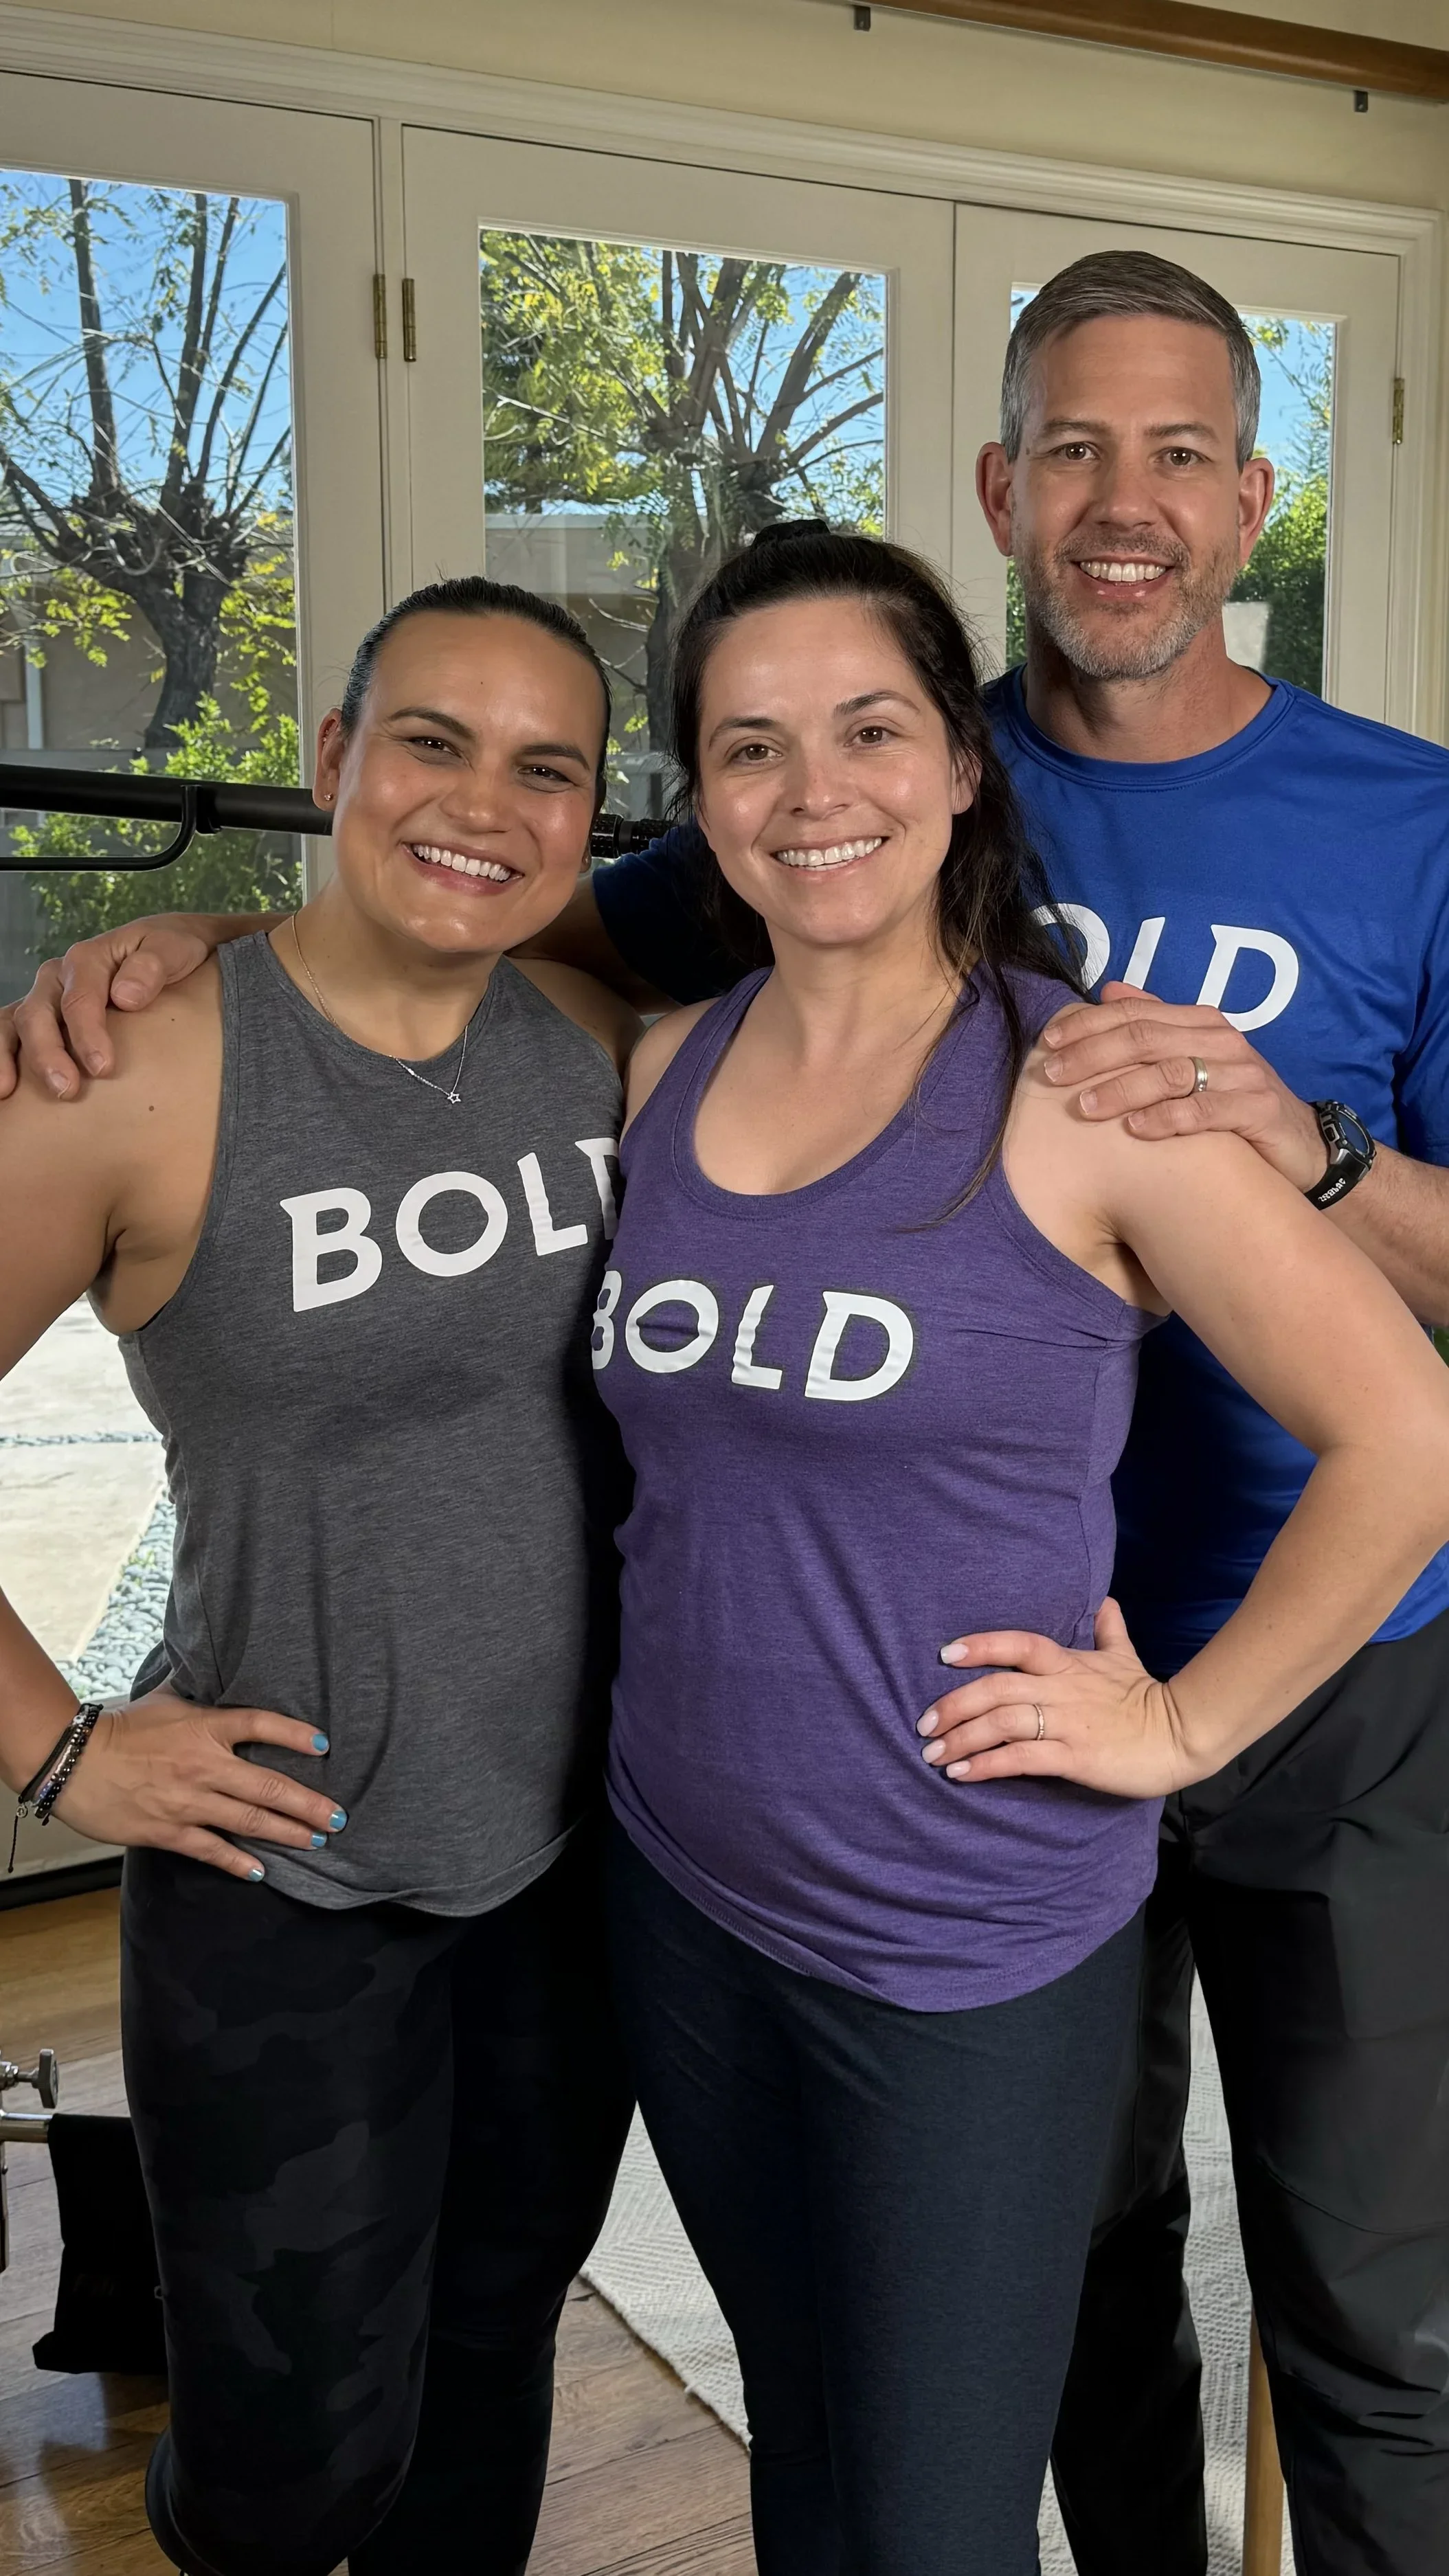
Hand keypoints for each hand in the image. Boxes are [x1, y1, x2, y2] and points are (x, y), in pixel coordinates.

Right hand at [0, 916, 214, 1100]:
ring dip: (8, 1058)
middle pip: (38, 1015)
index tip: (102, 1067)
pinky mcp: (43, 1019)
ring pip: (14, 1024)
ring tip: (7, 1093)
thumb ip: (152, 966)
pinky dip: (2, 1056)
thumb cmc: (172, 953)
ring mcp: (46, 999)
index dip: (87, 1035)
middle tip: (67, 1089)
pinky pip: (10, 1034)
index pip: (80, 1000)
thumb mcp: (173, 948)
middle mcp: (58, 978)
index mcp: (87, 960)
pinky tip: (4, 1090)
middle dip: (47, 1054)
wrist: (171, 952)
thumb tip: (125, 996)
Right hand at [49, 1687, 345, 1881]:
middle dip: (308, 1803)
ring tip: (315, 1840)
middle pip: (268, 1785)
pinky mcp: (168, 1830)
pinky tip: (260, 1871)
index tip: (324, 1745)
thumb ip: (199, 1695)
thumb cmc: (119, 1728)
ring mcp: (188, 1801)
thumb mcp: (165, 1699)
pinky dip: (237, 1861)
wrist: (73, 1762)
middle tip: (337, 1816)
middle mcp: (203, 1765)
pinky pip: (211, 1849)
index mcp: (204, 1727)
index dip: (295, 1734)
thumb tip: (220, 1675)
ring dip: (286, 1832)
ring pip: (249, 1820)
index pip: (260, 1725)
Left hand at [917, 1599, 1194, 1799]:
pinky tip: (963, 1774)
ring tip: (933, 1754)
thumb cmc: (1147, 1699)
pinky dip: (987, 1765)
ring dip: (962, 1738)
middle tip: (923, 1724)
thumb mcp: (1126, 1657)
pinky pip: (1022, 1758)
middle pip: (996, 1688)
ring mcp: (1067, 1723)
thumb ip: (1109, 1631)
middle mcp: (1062, 1689)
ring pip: (1002, 1724)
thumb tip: (1106, 1602)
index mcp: (1069, 1664)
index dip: (981, 1645)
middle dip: (954, 1705)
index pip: (1019, 1644)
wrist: (1181, 1737)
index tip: (945, 1654)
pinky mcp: (1075, 1758)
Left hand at [1041, 981, 1323, 1189]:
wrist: (1300, 1146)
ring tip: (1085, 1108)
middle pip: (1146, 1038)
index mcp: (1200, 1023)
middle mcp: (1221, 1040)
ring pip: (1171, 1073)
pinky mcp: (1258, 1109)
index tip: (1048, 1044)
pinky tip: (1135, 1131)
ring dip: (1122, 1089)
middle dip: (1093, 1055)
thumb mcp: (1194, 1062)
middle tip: (1053, 1075)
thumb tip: (1111, 990)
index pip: (1135, 1014)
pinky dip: (1167, 1119)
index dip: (1088, 1025)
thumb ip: (1156, 1025)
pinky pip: (1206, 1110)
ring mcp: (1242, 1073)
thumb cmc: (1233, 1105)